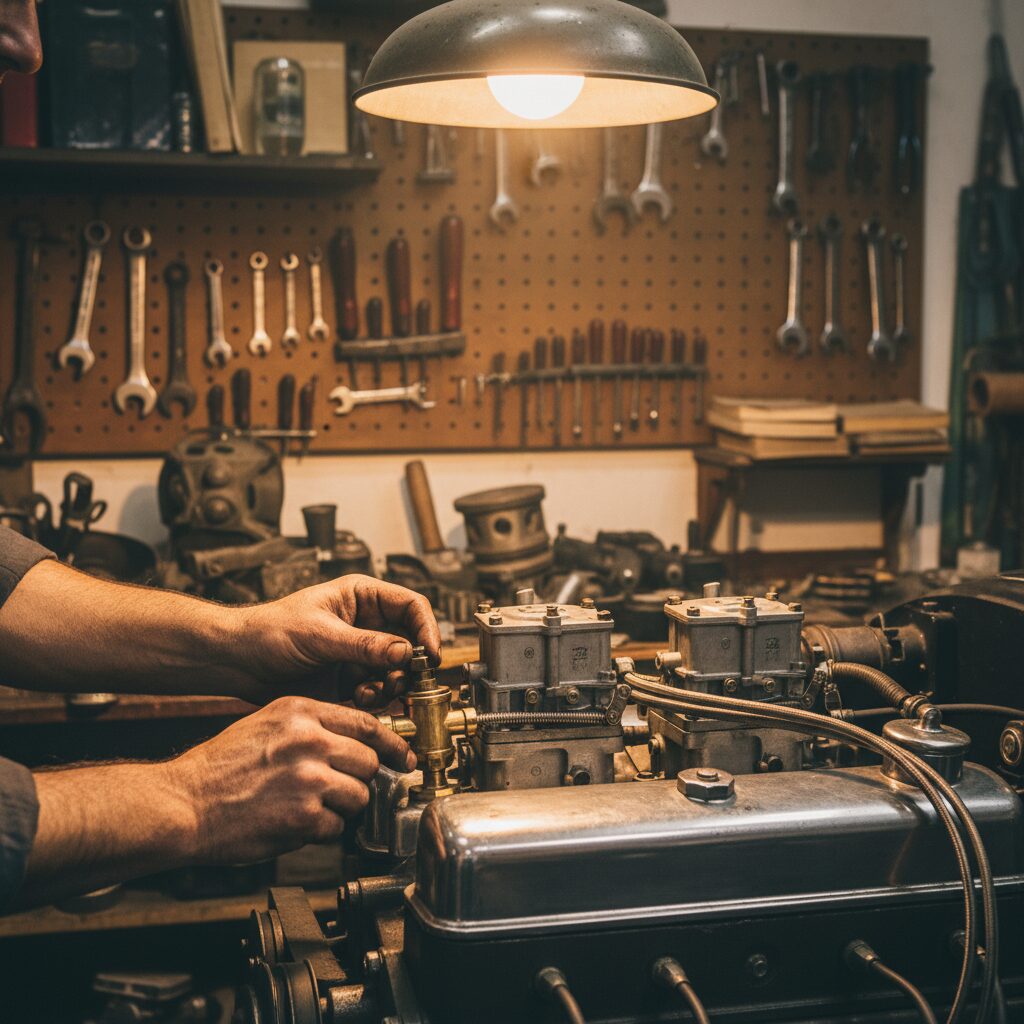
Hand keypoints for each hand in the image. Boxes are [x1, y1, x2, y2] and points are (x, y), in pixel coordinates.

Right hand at [167, 696, 415, 863]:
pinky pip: (336, 827)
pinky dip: (321, 831)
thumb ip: (313, 726)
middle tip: (341, 789)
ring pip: (359, 796)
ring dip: (342, 807)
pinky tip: (294, 823)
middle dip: (361, 779)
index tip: (403, 756)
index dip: (392, 743)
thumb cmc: (221, 766)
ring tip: (310, 807)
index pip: (367, 723)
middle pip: (370, 761)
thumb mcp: (268, 723)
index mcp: (302, 712)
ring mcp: (309, 779)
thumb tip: (355, 739)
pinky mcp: (304, 817)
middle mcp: (310, 740)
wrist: (184, 803)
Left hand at [236, 575, 441, 708]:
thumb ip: (364, 645)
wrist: (240, 663)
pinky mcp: (352, 680)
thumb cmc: (270, 631)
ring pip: (399, 669)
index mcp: (362, 597)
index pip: (411, 606)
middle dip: (413, 663)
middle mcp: (367, 624)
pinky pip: (379, 689)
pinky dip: (377, 697)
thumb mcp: (320, 634)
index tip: (430, 654)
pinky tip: (361, 698)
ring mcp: (361, 653)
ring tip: (379, 691)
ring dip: (395, 683)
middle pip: (411, 640)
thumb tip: (405, 651)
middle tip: (410, 681)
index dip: (427, 628)